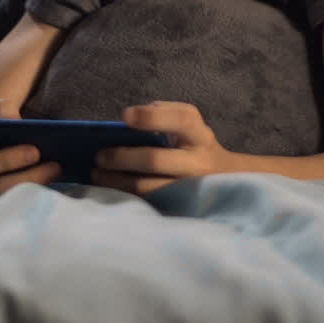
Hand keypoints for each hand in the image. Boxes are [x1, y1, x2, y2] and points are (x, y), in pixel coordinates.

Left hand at [92, 101, 232, 194]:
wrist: (227, 181)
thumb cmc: (195, 147)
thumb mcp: (191, 126)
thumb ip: (166, 114)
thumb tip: (132, 117)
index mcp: (199, 136)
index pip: (181, 120)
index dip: (151, 118)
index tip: (125, 116)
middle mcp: (197, 163)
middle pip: (155, 159)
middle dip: (123, 157)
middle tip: (99, 156)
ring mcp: (189, 189)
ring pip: (148, 188)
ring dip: (117, 181)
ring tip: (97, 175)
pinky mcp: (180, 208)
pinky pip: (147, 203)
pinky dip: (124, 195)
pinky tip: (109, 189)